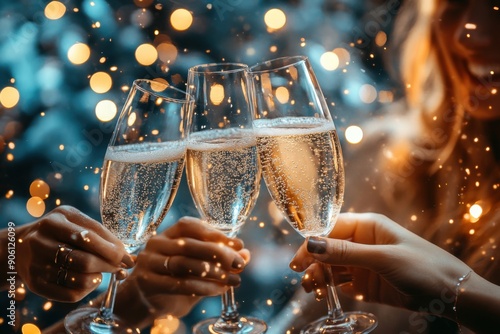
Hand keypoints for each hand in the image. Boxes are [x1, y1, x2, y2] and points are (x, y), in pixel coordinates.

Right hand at [16, 205, 133, 301]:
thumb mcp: (74, 220)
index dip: (114, 250)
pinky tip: (91, 280)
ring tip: (103, 271)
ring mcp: (36, 264)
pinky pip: (70, 295)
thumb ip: (99, 234)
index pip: (90, 237)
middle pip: (85, 261)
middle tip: (121, 267)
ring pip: (79, 279)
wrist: (20, 245)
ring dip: (99, 277)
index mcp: (55, 221)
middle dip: (109, 266)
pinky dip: (87, 289)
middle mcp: (41, 242)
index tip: (128, 257)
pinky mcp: (36, 284)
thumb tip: (128, 256)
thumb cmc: (59, 231)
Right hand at [114, 216, 249, 327]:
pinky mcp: (148, 282)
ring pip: (185, 264)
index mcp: (168, 234)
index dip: (215, 233)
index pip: (190, 225)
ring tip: (233, 279)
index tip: (238, 244)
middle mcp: (156, 244)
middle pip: (190, 244)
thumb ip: (219, 259)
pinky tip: (219, 290)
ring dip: (214, 272)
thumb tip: (246, 254)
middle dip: (219, 253)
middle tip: (240, 263)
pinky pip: (180, 284)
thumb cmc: (173, 280)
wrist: (142, 302)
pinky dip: (204, 287)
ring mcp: (149, 263)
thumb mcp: (198, 267)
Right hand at [289, 212, 471, 313]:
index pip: (331, 229)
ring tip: (310, 289)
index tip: (298, 257)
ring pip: (332, 267)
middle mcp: (363, 243)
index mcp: (368, 226)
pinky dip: (330, 289)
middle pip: (328, 248)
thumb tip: (311, 243)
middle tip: (299, 275)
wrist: (452, 295)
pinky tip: (323, 294)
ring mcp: (364, 263)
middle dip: (312, 261)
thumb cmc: (423, 267)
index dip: (313, 242)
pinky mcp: (367, 283)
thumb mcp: (383, 258)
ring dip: (319, 276)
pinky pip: (342, 283)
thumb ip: (346, 253)